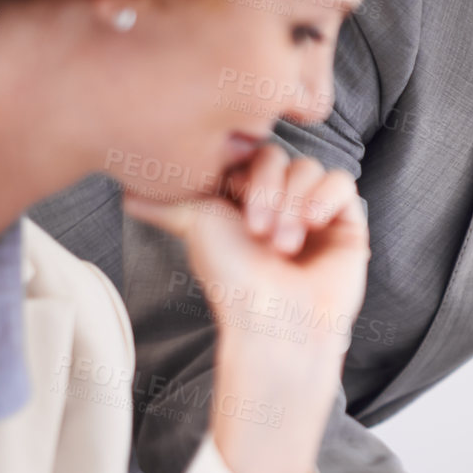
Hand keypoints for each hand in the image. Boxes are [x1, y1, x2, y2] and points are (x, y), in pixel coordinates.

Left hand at [123, 144, 369, 472]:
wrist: (274, 319)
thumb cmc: (233, 279)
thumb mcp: (195, 225)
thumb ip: (168, 202)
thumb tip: (126, 193)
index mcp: (247, 200)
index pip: (253, 153)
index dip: (245, 172)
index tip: (231, 204)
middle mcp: (283, 203)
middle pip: (282, 157)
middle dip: (268, 190)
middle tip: (257, 231)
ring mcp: (316, 213)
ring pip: (311, 168)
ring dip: (293, 201)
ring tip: (283, 243)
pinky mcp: (347, 224)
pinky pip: (343, 183)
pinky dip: (324, 197)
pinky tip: (312, 224)